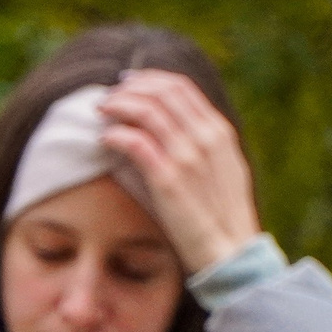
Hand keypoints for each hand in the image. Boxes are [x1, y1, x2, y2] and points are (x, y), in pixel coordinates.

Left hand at [97, 69, 260, 275]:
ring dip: (118, 106)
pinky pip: (136, 143)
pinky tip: (104, 140)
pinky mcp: (169, 180)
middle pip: (162, 92)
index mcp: (219, 132)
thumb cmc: (220, 216)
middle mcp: (205, 138)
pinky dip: (116, 135)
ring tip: (101, 112)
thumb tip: (173, 127)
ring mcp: (188, 157)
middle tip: (108, 98)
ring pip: (147, 111)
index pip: (181, 88)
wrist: (229, 251)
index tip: (127, 84)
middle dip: (130, 88)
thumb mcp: (220, 170)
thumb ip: (201, 144)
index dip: (149, 80)